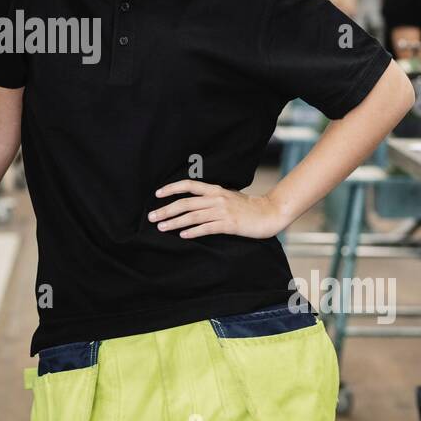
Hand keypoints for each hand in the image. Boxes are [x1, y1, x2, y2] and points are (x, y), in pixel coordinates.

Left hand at [149, 180, 290, 239]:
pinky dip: (193, 232)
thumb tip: (193, 202)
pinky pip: (206, 228)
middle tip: (151, 217)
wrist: (269, 213)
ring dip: (174, 222)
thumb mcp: (227, 196)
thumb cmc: (248, 206)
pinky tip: (183, 235)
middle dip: (166, 210)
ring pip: (192, 216)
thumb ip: (211, 197)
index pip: (188, 185)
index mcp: (215, 190)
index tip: (157, 194)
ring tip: (162, 227)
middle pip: (185, 203)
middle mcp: (216, 198)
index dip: (171, 188)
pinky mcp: (228, 224)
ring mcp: (222, 211)